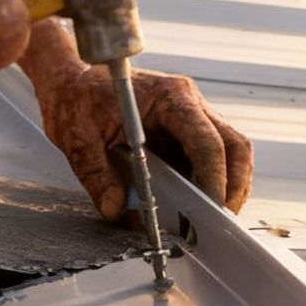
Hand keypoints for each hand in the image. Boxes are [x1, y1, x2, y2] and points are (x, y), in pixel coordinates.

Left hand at [25, 26, 252, 219]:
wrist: (71, 83)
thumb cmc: (77, 99)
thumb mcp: (77, 136)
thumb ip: (95, 173)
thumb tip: (115, 209)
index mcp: (169, 97)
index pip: (207, 140)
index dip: (214, 178)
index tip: (208, 210)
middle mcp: (189, 104)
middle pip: (233, 146)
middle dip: (232, 186)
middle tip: (218, 222)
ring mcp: (191, 117)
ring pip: (230, 153)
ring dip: (226, 187)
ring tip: (208, 220)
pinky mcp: (185, 133)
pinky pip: (210, 159)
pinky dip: (209, 184)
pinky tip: (191, 207)